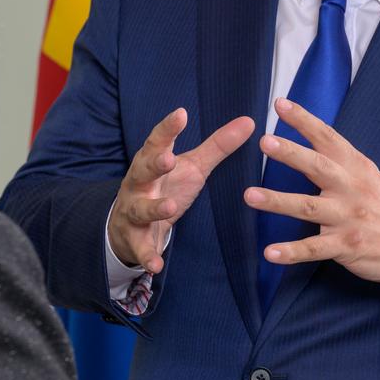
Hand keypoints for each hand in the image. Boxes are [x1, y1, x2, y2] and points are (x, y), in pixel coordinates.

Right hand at [108, 108, 253, 273]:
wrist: (129, 224)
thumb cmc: (165, 186)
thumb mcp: (191, 167)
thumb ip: (218, 146)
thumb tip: (250, 122)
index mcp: (152, 161)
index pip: (158, 141)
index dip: (168, 128)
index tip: (180, 113)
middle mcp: (139, 183)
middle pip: (143, 170)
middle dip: (154, 164)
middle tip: (168, 158)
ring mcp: (134, 210)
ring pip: (140, 208)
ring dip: (154, 208)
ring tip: (169, 207)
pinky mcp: (136, 238)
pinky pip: (141, 248)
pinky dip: (148, 256)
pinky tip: (157, 265)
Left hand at [244, 97, 379, 287]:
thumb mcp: (366, 173)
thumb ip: (338, 157)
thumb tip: (308, 132)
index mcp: (355, 166)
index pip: (327, 137)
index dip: (304, 120)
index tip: (280, 104)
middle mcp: (350, 188)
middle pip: (318, 167)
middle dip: (291, 154)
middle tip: (265, 142)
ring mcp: (348, 218)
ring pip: (308, 207)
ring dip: (278, 201)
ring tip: (250, 196)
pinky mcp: (345, 246)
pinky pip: (314, 249)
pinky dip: (291, 252)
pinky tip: (270, 253)